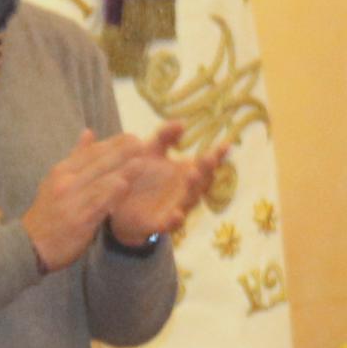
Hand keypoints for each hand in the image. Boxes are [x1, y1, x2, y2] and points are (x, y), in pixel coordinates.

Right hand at [24, 131, 149, 271]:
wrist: (31, 245)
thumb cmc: (48, 213)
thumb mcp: (56, 180)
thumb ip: (76, 157)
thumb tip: (89, 132)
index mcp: (61, 171)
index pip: (90, 153)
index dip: (112, 143)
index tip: (131, 136)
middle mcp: (65, 182)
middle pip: (97, 163)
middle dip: (121, 152)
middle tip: (141, 143)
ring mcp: (71, 200)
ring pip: (100, 181)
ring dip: (121, 171)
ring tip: (141, 162)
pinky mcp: (78, 219)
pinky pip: (97, 203)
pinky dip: (111, 193)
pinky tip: (125, 185)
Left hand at [103, 122, 227, 247]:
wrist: (120, 206)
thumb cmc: (141, 177)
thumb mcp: (150, 152)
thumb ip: (164, 137)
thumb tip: (181, 123)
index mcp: (185, 173)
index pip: (205, 163)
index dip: (217, 155)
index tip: (226, 144)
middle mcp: (185, 191)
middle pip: (201, 181)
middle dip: (206, 169)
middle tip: (210, 156)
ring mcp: (175, 208)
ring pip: (189, 200)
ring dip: (193, 189)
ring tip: (193, 174)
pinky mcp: (160, 224)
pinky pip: (170, 224)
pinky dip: (175, 220)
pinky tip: (177, 214)